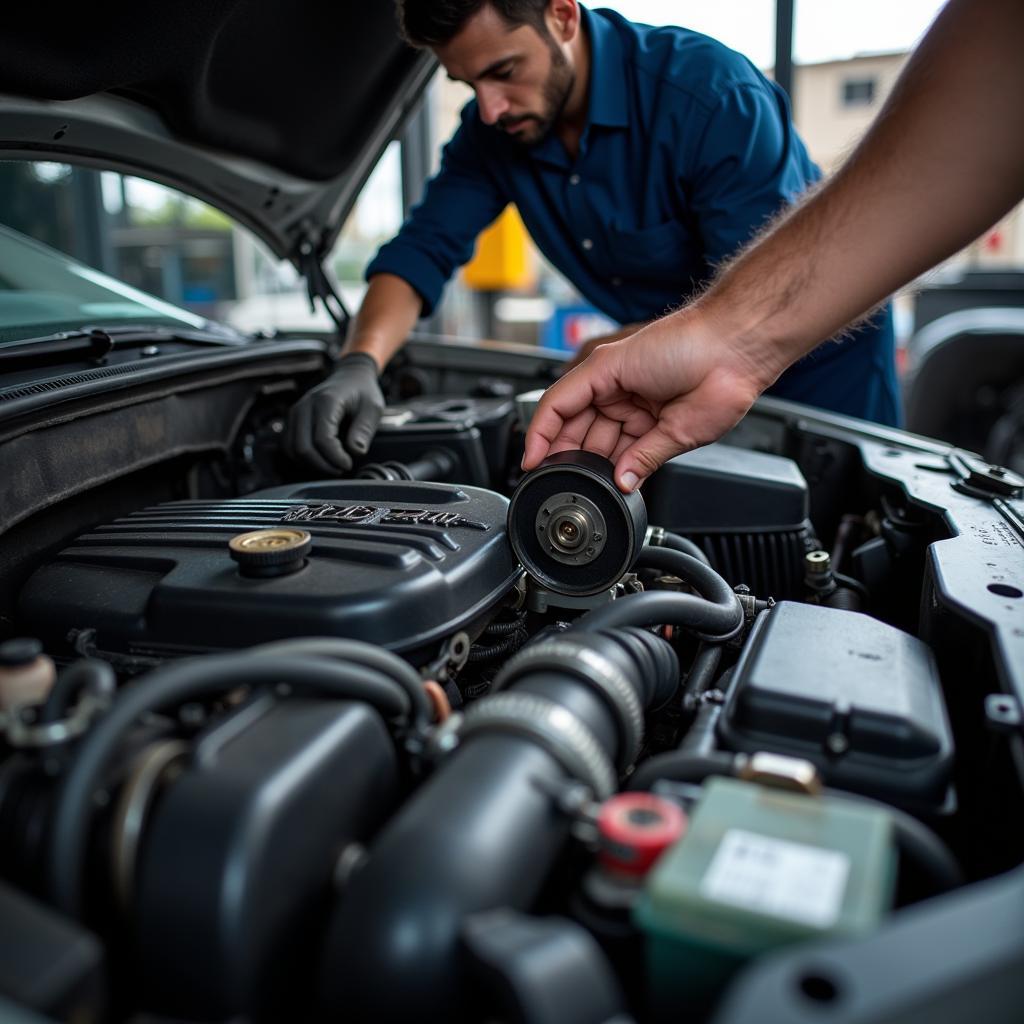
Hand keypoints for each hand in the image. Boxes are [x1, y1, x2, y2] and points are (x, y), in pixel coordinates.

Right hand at [287, 352, 384, 473]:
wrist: (350, 378)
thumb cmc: (362, 392)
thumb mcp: (373, 408)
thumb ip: (364, 429)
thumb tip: (356, 451)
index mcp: (326, 401)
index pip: (322, 439)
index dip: (335, 458)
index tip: (348, 464)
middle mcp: (306, 406)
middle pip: (303, 447)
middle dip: (323, 465)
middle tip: (341, 468)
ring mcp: (296, 413)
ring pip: (292, 449)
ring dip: (311, 464)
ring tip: (332, 465)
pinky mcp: (292, 420)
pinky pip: (288, 446)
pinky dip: (302, 458)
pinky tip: (320, 459)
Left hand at [523, 308, 773, 492]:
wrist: (738, 349)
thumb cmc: (725, 383)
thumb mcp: (678, 435)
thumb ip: (645, 458)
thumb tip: (625, 483)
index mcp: (642, 414)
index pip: (602, 445)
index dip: (583, 468)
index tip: (568, 488)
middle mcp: (623, 395)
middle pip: (581, 433)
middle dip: (566, 460)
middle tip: (553, 484)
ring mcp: (612, 379)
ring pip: (568, 418)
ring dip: (554, 448)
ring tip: (545, 474)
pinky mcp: (603, 366)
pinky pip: (562, 398)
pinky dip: (545, 425)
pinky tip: (536, 449)